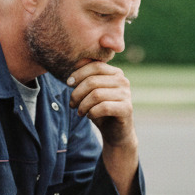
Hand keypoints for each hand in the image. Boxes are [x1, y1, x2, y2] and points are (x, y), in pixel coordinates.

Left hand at [67, 61, 139, 194]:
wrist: (116, 132)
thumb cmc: (102, 110)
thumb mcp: (92, 92)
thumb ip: (87, 78)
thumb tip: (75, 62)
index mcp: (116, 73)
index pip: (94, 66)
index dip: (78, 74)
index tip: (68, 84)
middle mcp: (123, 81)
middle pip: (92, 81)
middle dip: (77, 93)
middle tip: (72, 104)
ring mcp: (126, 95)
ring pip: (96, 95)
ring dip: (83, 105)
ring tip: (79, 112)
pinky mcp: (127, 109)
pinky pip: (103, 107)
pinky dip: (92, 112)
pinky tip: (90, 116)